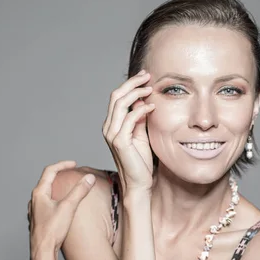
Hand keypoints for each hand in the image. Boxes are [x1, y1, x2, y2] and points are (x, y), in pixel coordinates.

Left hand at [28, 160, 95, 259]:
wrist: (42, 252)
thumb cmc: (52, 231)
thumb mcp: (69, 207)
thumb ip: (79, 191)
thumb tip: (89, 178)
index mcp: (39, 193)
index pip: (49, 171)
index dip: (62, 165)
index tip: (74, 164)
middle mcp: (34, 201)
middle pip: (46, 181)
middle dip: (59, 175)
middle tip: (71, 173)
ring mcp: (35, 211)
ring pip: (45, 193)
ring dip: (56, 187)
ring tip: (66, 187)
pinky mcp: (38, 220)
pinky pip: (46, 204)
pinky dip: (54, 199)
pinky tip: (61, 207)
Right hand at [102, 70, 155, 192]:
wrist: (139, 183)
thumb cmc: (141, 161)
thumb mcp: (141, 134)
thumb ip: (139, 118)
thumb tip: (143, 99)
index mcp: (112, 125)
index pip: (117, 97)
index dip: (130, 84)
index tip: (145, 77)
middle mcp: (108, 127)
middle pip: (116, 96)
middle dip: (132, 83)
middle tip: (148, 76)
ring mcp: (112, 134)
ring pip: (120, 104)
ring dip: (136, 93)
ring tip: (150, 89)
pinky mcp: (119, 142)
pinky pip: (129, 119)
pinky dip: (140, 110)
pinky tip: (151, 107)